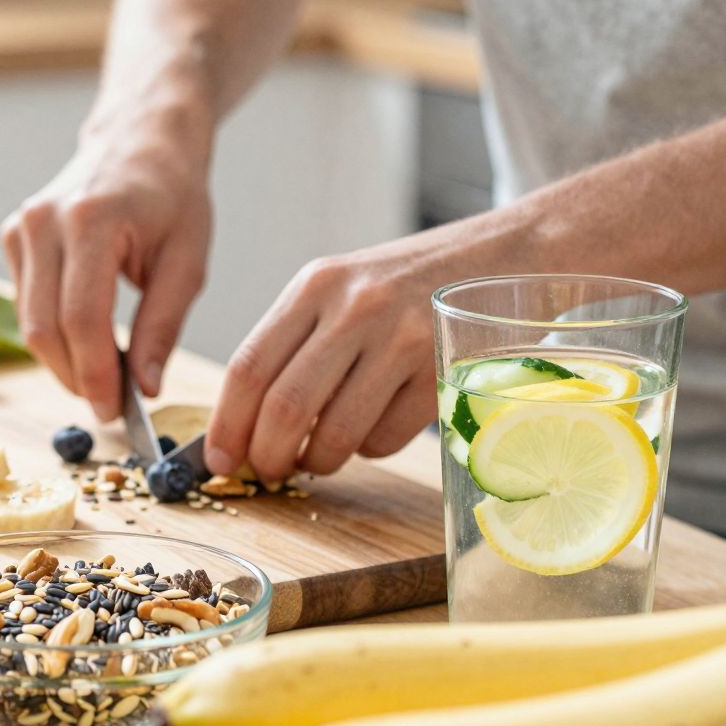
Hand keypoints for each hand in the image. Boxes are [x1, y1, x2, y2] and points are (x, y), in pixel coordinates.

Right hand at [1, 114, 213, 421]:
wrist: (140, 141)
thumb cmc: (172, 196)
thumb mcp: (187, 262)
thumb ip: (162, 326)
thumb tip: (145, 388)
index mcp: (92, 220)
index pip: (82, 318)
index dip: (95, 375)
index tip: (116, 411)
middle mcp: (44, 221)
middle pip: (45, 327)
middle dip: (77, 377)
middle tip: (112, 405)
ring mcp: (22, 226)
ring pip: (29, 322)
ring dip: (64, 361)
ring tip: (106, 374)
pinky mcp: (13, 235)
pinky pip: (26, 304)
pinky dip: (55, 333)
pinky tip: (89, 338)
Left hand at [205, 224, 487, 483]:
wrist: (505, 254)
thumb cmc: (407, 284)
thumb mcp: (342, 290)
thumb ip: (294, 345)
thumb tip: (245, 426)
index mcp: (316, 285)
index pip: (249, 366)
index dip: (226, 424)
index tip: (219, 458)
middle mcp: (355, 307)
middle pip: (286, 407)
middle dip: (268, 456)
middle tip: (268, 471)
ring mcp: (403, 339)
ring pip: (337, 433)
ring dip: (319, 462)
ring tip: (320, 455)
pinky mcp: (444, 371)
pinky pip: (386, 438)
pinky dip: (369, 448)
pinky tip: (377, 423)